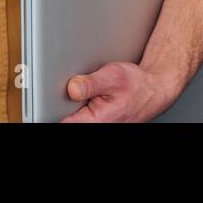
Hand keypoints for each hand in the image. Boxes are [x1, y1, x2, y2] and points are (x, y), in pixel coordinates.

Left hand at [59, 61, 181, 121]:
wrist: (153, 91)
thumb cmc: (137, 85)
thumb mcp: (113, 76)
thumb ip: (90, 83)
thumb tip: (71, 88)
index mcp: (96, 121)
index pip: (65, 123)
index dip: (54, 110)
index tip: (49, 101)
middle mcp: (97, 127)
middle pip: (68, 120)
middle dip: (65, 105)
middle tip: (74, 90)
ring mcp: (98, 126)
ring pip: (75, 118)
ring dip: (74, 106)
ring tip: (84, 92)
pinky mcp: (98, 123)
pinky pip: (82, 117)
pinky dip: (80, 107)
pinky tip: (88, 97)